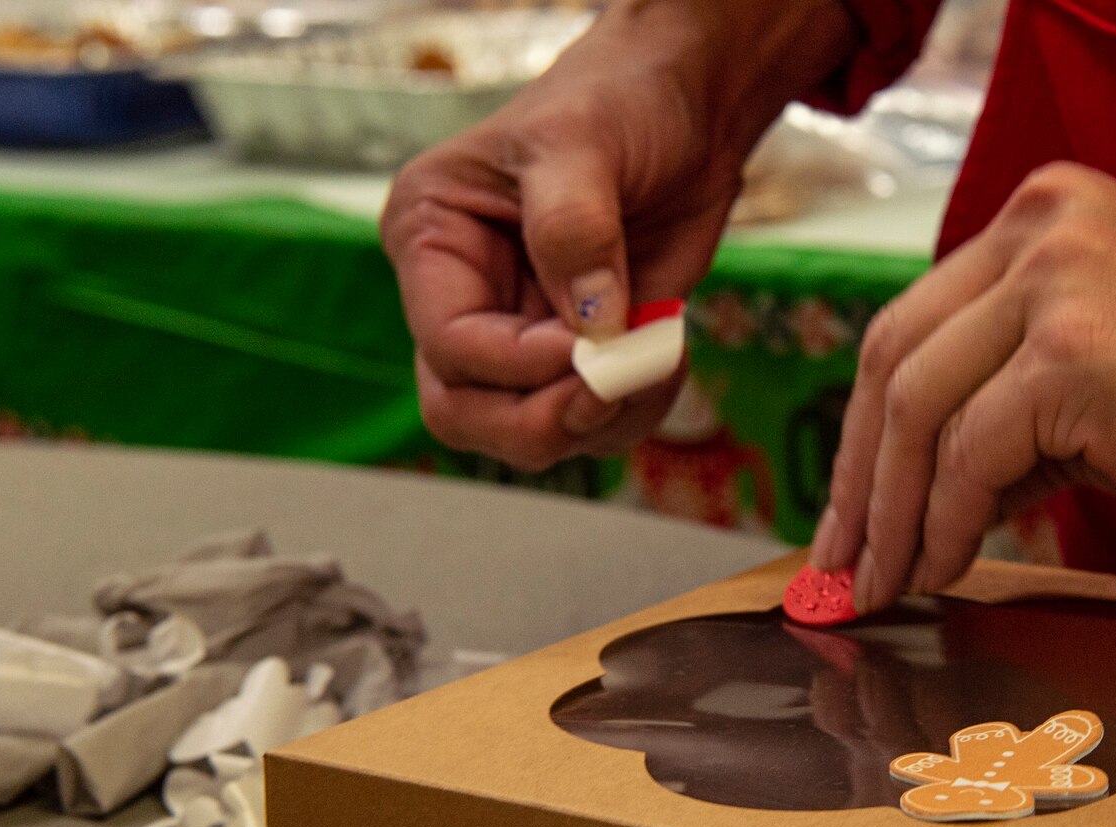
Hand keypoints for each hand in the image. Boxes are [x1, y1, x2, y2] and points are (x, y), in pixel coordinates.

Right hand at [382, 0, 855, 468]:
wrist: (684, 111)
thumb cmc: (616, 101)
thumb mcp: (583, 142)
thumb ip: (574, 228)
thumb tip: (588, 324)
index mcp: (431, 238)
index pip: (450, 343)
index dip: (520, 363)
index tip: (590, 341)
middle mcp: (462, 298)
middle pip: (463, 414)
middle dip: (544, 420)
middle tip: (615, 389)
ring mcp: (518, 337)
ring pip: (528, 436)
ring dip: (602, 418)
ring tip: (658, 352)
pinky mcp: (575, 360)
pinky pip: (590, 426)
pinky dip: (634, 411)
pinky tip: (665, 354)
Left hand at [811, 163, 1115, 612]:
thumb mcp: (1096, 372)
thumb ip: (1006, 399)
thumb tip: (908, 495)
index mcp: (1038, 217)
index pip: (911, 327)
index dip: (865, 432)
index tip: (850, 515)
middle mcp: (1036, 230)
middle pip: (892, 360)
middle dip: (856, 480)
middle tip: (843, 567)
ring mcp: (1053, 282)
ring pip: (917, 409)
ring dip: (888, 514)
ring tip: (884, 585)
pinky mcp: (1073, 352)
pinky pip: (969, 454)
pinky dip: (943, 523)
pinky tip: (945, 568)